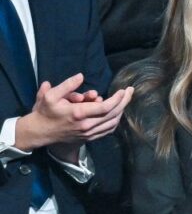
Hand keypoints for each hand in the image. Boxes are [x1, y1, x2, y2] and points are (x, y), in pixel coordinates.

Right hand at [15, 73, 133, 151]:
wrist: (40, 132)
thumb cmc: (45, 112)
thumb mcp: (50, 95)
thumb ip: (67, 85)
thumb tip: (81, 76)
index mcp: (78, 114)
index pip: (106, 107)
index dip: (118, 99)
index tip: (123, 90)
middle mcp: (86, 125)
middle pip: (113, 114)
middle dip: (124, 102)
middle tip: (130, 92)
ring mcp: (89, 133)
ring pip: (113, 123)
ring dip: (121, 111)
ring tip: (125, 100)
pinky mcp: (89, 138)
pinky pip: (108, 130)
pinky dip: (116, 121)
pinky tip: (118, 113)